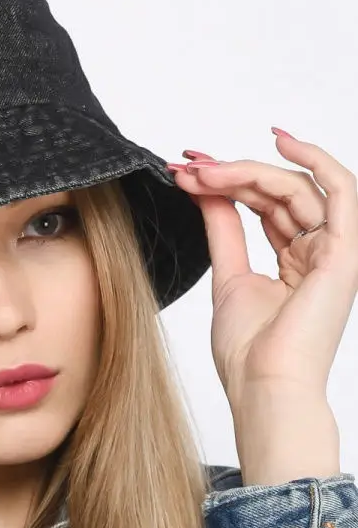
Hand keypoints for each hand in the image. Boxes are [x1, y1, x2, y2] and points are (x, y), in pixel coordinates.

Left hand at [168, 130, 357, 409]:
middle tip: (187, 166)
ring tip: (203, 169)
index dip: (228, 182)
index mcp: (296, 262)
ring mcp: (334, 250)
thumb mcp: (229, 277)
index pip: (265, 205)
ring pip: (296, 187)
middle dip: (229, 173)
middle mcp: (319, 252)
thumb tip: (207, 191)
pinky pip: (341, 188)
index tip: (186, 170)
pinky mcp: (343, 251)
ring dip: (247, 171)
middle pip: (277, 192)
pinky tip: (279, 141)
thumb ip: (224, 230)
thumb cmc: (248, 353)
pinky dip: (315, 158)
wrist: (263, 387)